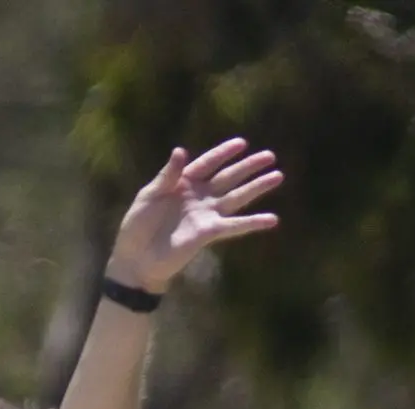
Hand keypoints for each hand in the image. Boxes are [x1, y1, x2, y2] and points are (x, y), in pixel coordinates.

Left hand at [108, 138, 281, 297]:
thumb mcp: (148, 195)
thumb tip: (181, 151)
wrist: (136, 259)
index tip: (242, 143)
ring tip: (278, 176)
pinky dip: (253, 223)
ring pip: (237, 197)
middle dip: (248, 167)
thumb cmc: (137, 226)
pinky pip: (235, 226)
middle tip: (270, 156)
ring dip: (257, 187)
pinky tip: (271, 219)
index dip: (224, 153)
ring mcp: (206, 215)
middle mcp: (199, 196)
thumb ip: (167, 175)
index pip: (208, 163)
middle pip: (228, 177)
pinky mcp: (209, 233)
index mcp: (182, 182)